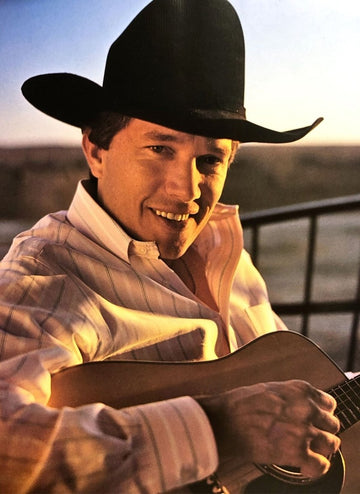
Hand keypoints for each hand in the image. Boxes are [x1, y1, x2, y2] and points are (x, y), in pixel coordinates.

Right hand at [197, 380, 339, 478]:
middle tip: (310, 439)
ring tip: (307, 452)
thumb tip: (302, 408)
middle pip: (332, 424)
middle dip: (322, 432)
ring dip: (321, 450)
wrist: (224, 421)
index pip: (329, 403)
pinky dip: (314, 468)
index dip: (322, 415)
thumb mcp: (270, 389)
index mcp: (300, 390)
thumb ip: (292, 397)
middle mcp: (306, 408)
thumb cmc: (240, 405)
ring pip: (331, 444)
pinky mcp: (296, 452)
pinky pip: (321, 465)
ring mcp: (303, 430)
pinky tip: (303, 465)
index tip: (316, 421)